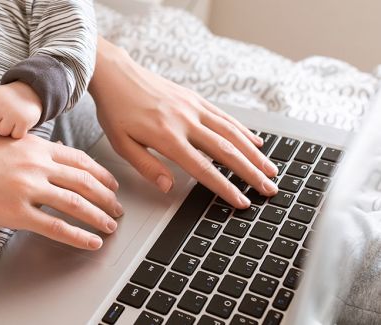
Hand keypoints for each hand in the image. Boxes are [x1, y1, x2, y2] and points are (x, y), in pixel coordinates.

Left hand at [0, 81, 41, 138]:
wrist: (34, 91)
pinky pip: (15, 135)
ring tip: (13, 121)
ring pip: (2, 132)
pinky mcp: (23, 121)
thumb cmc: (11, 98)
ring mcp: (13, 113)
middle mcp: (2, 104)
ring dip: (8, 130)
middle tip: (6, 118)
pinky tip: (21, 124)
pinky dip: (19, 132)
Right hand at [0, 135, 122, 249]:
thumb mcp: (4, 144)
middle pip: (84, 182)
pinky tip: (91, 243)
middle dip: (107, 197)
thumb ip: (32, 150)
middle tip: (118, 208)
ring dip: (99, 216)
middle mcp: (35, 165)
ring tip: (110, 226)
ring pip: (76, 204)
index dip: (101, 174)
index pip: (79, 160)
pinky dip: (78, 236)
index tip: (112, 184)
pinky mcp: (15, 213)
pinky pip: (55, 227)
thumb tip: (55, 155)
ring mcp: (26, 188)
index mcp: (34, 146)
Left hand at [89, 38, 277, 208]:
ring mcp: (193, 108)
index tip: (242, 201)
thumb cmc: (116, 111)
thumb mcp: (121, 144)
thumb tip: (169, 187)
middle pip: (226, 151)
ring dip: (254, 153)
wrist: (116, 75)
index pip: (202, 168)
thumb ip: (146, 166)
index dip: (224, 187)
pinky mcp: (195, 98)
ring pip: (232, 132)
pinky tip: (256, 142)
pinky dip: (243, 130)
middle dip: (251, 172)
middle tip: (269, 189)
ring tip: (271, 170)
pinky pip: (224, 116)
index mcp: (167, 137)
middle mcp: (185, 121)